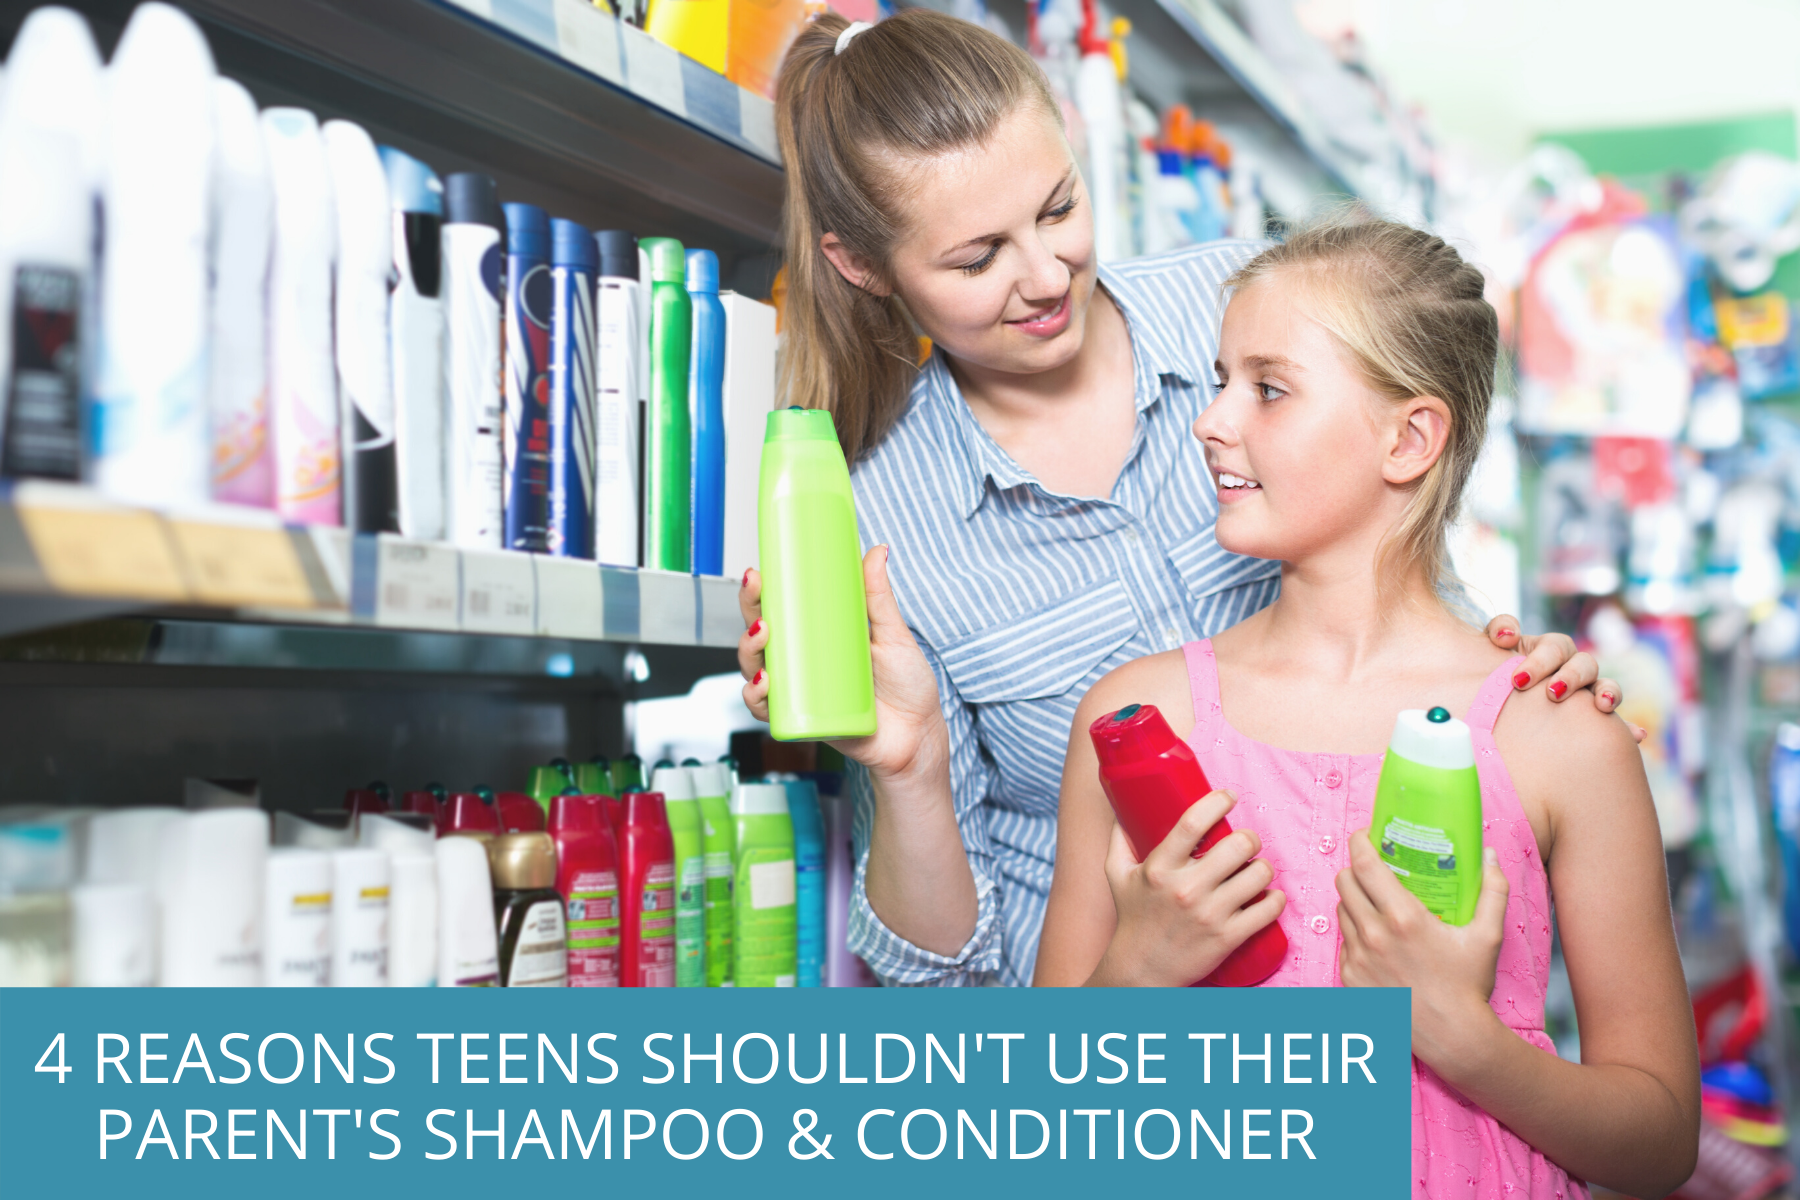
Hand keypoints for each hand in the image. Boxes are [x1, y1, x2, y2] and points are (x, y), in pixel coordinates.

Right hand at [738, 547, 948, 784]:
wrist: (919, 735)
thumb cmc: (907, 686)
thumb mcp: (893, 634)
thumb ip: (879, 596)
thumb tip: (878, 550)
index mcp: (817, 637)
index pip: (779, 610)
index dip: (761, 592)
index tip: (758, 573)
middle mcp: (801, 662)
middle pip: (760, 635)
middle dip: (749, 612)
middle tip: (757, 593)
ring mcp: (798, 691)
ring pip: (754, 669)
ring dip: (749, 651)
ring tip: (763, 635)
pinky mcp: (800, 720)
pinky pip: (766, 709)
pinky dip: (757, 696)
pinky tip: (766, 682)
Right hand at [1090, 790, 1285, 986]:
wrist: (1140, 972)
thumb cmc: (1132, 919)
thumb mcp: (1117, 876)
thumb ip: (1118, 841)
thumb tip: (1120, 810)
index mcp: (1159, 868)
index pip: (1193, 823)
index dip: (1217, 801)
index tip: (1228, 797)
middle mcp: (1185, 889)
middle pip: (1237, 845)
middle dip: (1250, 838)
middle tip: (1247, 842)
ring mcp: (1209, 914)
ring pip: (1258, 874)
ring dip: (1264, 868)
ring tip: (1256, 869)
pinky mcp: (1227, 938)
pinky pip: (1267, 910)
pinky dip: (1275, 900)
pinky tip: (1270, 896)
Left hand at [1336, 830, 1508, 1071]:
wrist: (1453, 1037)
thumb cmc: (1469, 986)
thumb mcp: (1488, 936)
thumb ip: (1493, 890)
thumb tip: (1487, 854)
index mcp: (1403, 918)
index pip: (1365, 864)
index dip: (1360, 842)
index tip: (1364, 835)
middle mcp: (1374, 935)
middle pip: (1345, 882)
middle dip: (1355, 869)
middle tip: (1371, 869)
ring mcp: (1357, 957)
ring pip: (1341, 910)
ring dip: (1353, 900)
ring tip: (1373, 902)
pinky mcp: (1349, 977)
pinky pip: (1342, 941)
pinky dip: (1354, 932)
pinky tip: (1374, 937)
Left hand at [1485, 615, 1644, 743]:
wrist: (1498, 711)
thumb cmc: (1496, 677)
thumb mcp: (1491, 652)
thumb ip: (1499, 631)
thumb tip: (1507, 636)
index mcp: (1549, 651)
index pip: (1553, 647)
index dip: (1539, 658)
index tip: (1518, 679)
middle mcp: (1572, 668)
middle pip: (1583, 664)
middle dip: (1569, 677)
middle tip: (1551, 693)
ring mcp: (1588, 693)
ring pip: (1607, 686)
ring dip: (1608, 693)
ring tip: (1603, 706)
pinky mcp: (1596, 719)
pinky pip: (1619, 722)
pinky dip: (1629, 727)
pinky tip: (1637, 735)